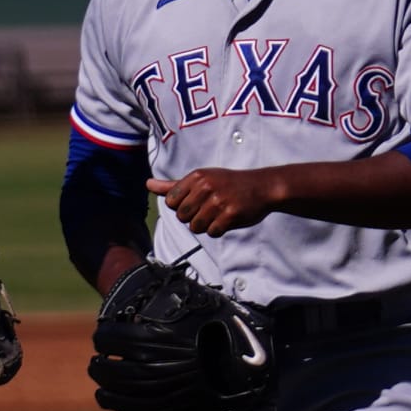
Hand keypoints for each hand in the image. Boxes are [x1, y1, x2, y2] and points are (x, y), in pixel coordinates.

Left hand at [147, 168, 275, 236]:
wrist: (262, 187)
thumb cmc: (227, 183)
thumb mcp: (201, 178)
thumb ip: (173, 185)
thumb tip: (148, 184)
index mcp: (196, 177)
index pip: (170, 202)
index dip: (181, 206)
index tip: (195, 201)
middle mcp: (206, 187)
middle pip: (181, 216)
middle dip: (193, 217)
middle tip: (209, 207)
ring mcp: (218, 201)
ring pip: (195, 227)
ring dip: (206, 225)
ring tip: (218, 213)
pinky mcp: (230, 215)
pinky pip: (212, 232)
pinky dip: (218, 229)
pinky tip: (227, 218)